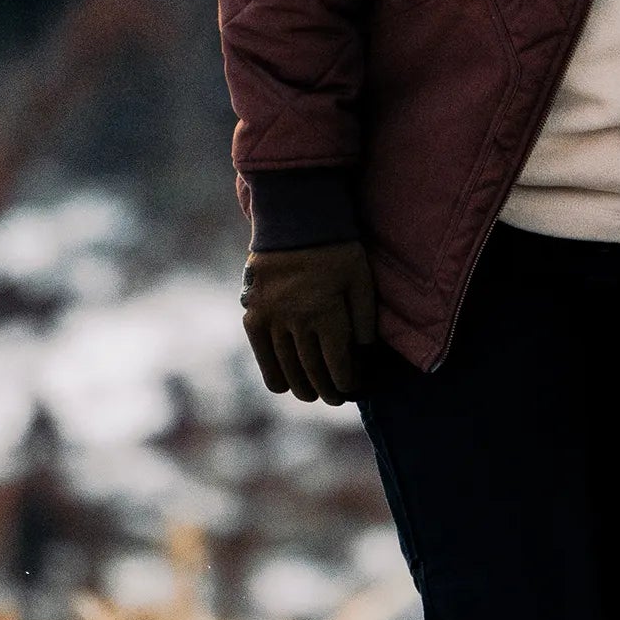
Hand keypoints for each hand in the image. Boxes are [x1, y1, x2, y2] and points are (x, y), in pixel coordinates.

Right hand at [241, 242, 376, 404]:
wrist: (294, 221)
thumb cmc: (337, 250)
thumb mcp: (362, 281)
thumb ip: (365, 320)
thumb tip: (364, 354)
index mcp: (326, 314)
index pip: (338, 365)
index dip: (348, 383)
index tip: (354, 389)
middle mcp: (296, 322)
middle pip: (314, 372)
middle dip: (329, 390)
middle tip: (338, 398)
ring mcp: (271, 320)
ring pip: (289, 370)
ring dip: (304, 387)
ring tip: (315, 394)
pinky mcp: (254, 316)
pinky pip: (263, 357)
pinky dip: (277, 375)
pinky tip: (288, 384)